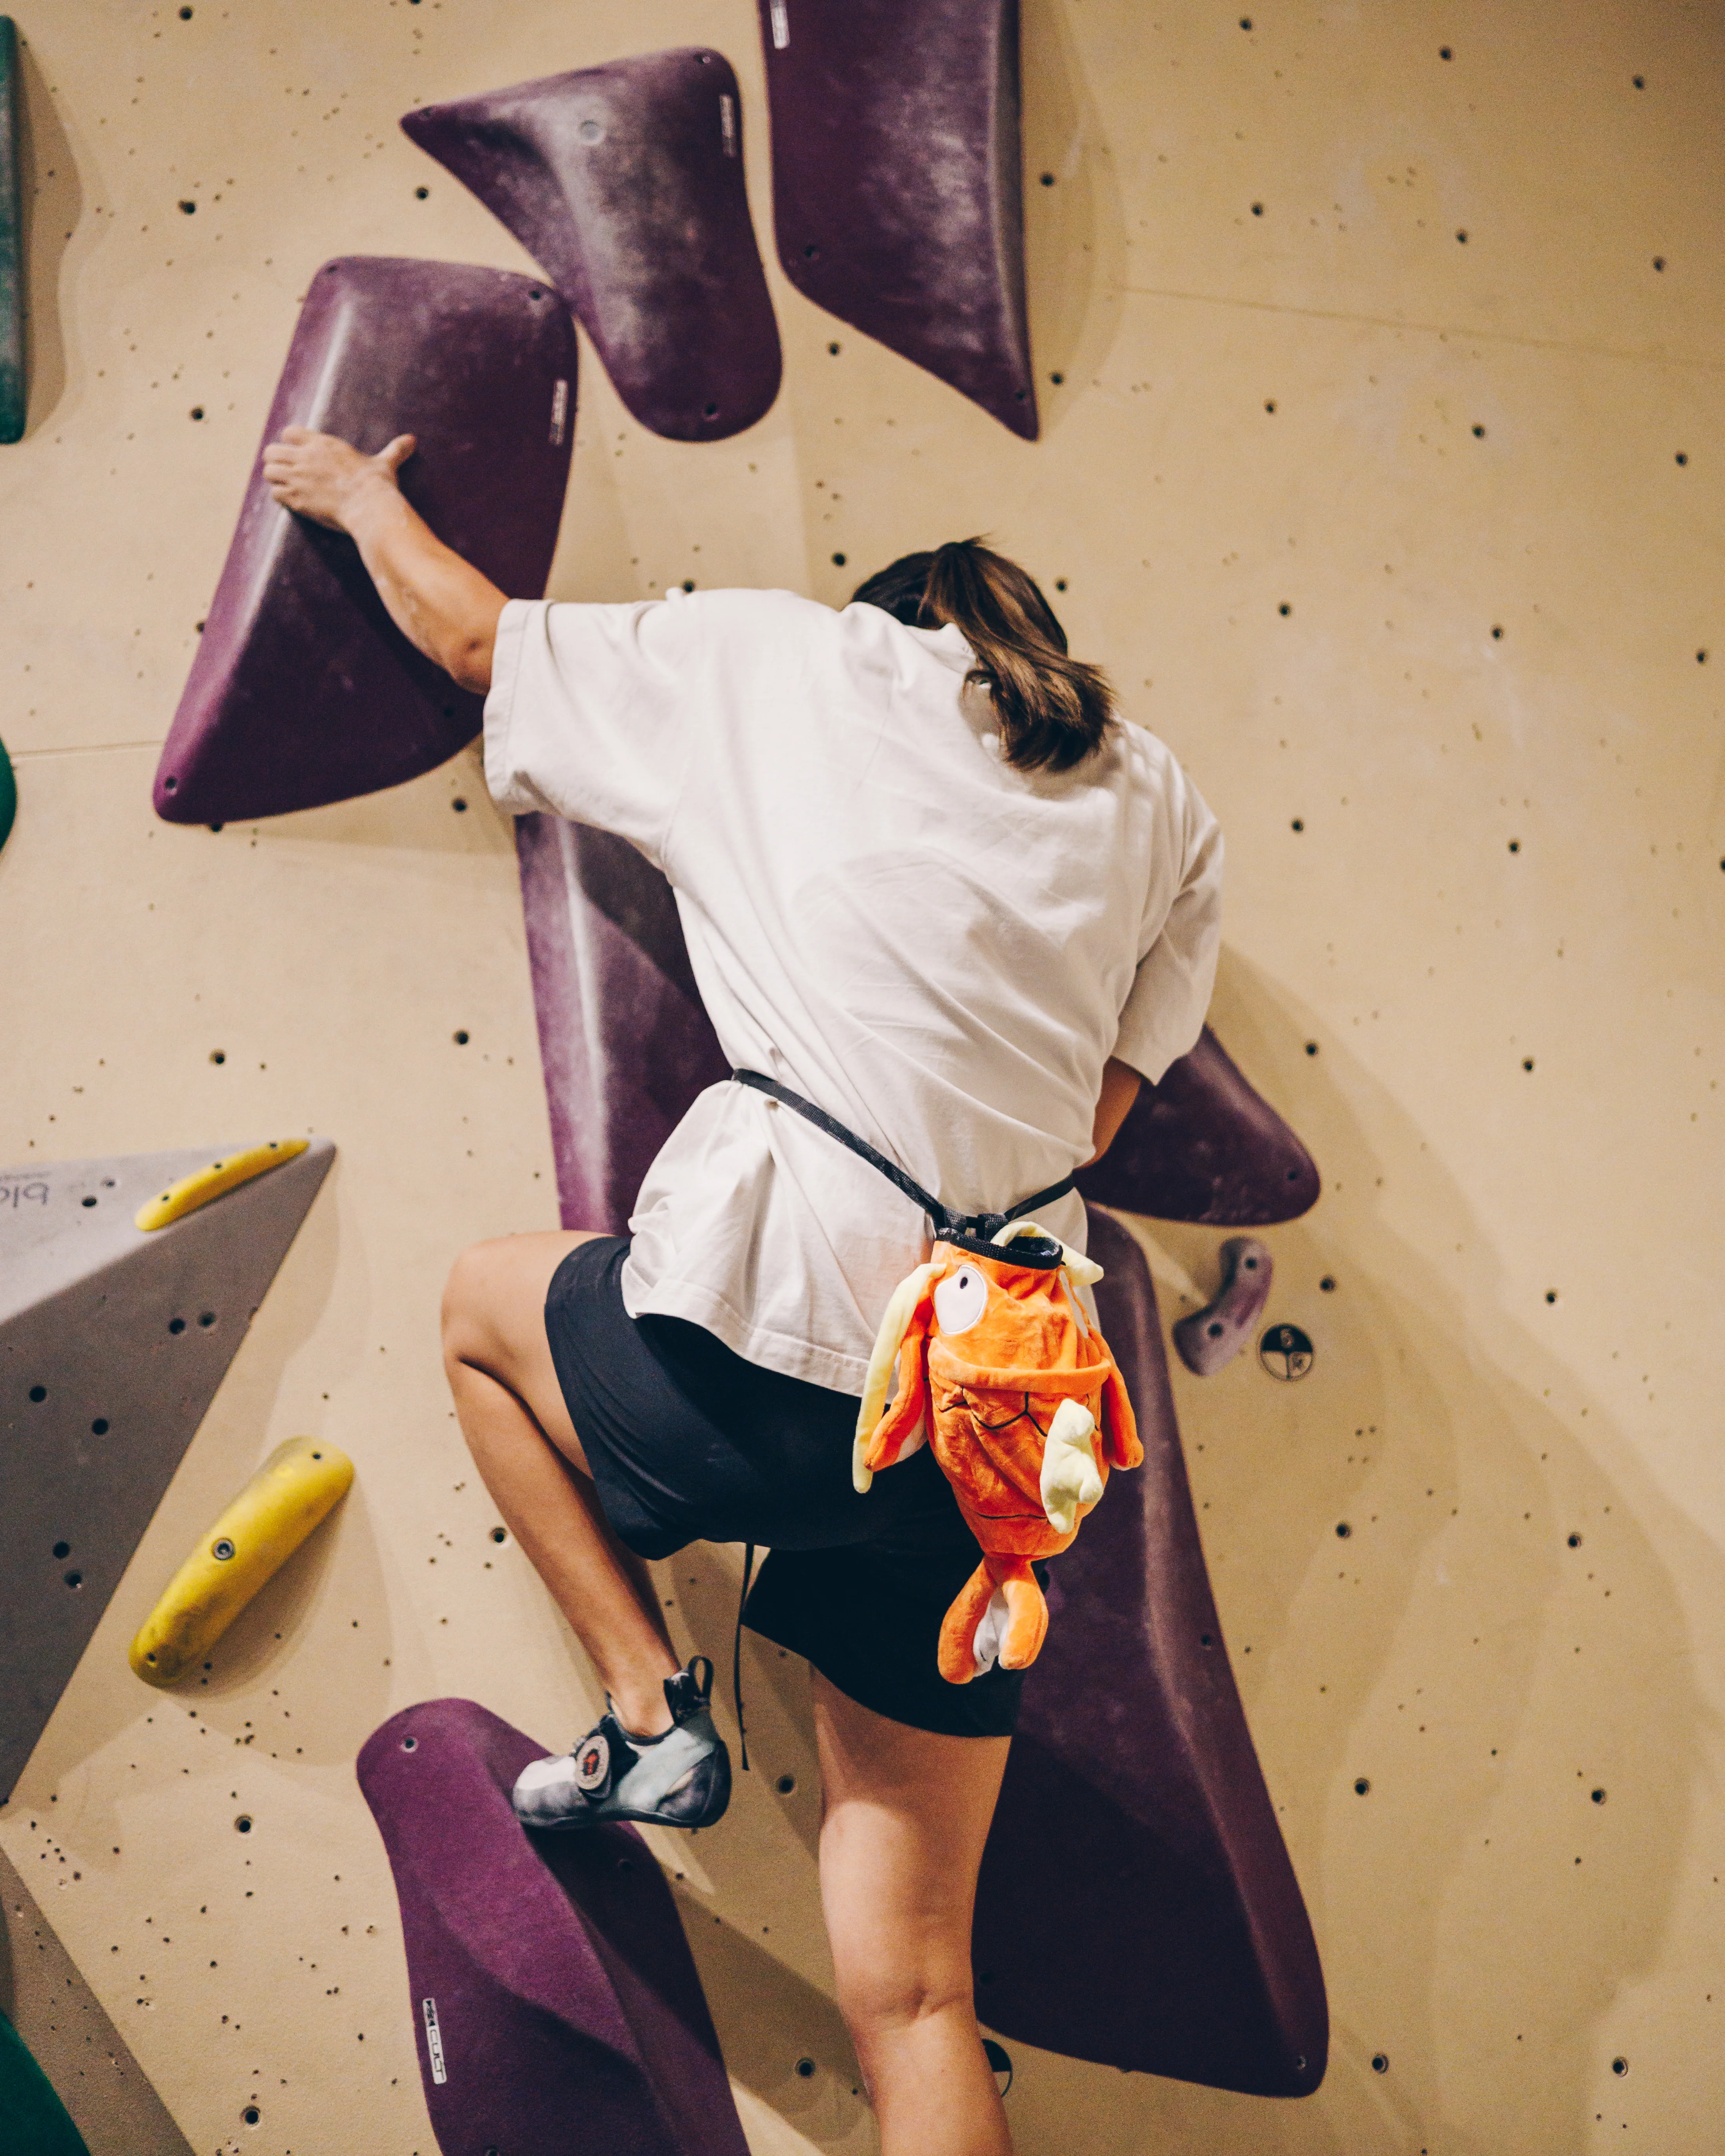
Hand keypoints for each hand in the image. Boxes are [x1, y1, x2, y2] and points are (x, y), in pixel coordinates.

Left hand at [261, 427, 415, 531]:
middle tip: (288, 473)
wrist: (370, 507)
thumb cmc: (377, 485)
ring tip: (288, 488)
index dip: (291, 443)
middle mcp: (304, 457)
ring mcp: (297, 478)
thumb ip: (394, 450)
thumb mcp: (385, 463)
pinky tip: (293, 502)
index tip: (299, 454)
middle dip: (277, 461)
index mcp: (322, 443)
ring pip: (268, 472)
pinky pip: (274, 494)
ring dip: (276, 479)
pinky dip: (280, 498)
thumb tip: (412, 441)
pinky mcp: (296, 499)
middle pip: (271, 451)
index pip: (289, 432)